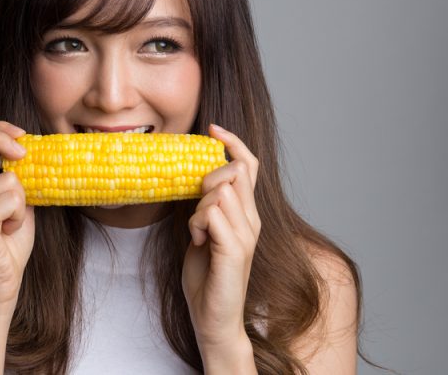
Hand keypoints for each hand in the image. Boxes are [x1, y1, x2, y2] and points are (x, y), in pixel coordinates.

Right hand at [0, 120, 35, 310]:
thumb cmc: (8, 247)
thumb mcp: (16, 202)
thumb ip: (15, 176)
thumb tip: (31, 148)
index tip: (23, 138)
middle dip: (3, 136)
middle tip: (25, 152)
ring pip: (8, 178)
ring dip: (22, 200)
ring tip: (12, 223)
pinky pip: (12, 199)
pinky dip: (20, 215)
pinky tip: (9, 232)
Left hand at [182, 124, 260, 353]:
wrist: (214, 319)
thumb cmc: (207, 276)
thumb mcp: (205, 231)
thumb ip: (208, 206)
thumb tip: (196, 177)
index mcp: (247, 214)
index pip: (249, 165)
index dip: (233, 142)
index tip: (213, 128)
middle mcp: (253, 220)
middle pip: (235, 171)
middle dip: (207, 178)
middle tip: (195, 205)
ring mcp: (247, 235)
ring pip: (221, 191)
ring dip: (199, 207)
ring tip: (196, 231)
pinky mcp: (235, 250)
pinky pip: (214, 215)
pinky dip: (198, 223)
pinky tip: (197, 241)